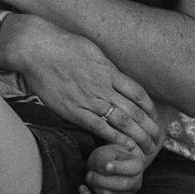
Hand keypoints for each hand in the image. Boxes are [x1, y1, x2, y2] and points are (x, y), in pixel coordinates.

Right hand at [14, 17, 163, 153]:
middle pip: (135, 110)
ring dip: (138, 136)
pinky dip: (116, 138)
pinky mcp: (74, 110)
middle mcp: (104, 87)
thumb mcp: (91, 50)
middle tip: (157, 140)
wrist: (37, 48)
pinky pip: (100, 127)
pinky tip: (127, 147)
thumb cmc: (61, 44)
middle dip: (150, 127)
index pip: (138, 93)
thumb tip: (112, 72)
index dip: (149, 107)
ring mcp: (90, 99)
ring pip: (123, 121)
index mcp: (109, 71)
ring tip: (148, 148)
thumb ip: (103, 65)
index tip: (154, 117)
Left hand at [79, 138, 160, 193]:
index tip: (106, 165)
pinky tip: (82, 188)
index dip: (118, 168)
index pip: (132, 169)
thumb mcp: (107, 151)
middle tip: (89, 173)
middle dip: (100, 179)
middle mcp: (135, 183)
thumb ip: (106, 158)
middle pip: (120, 185)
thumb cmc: (108, 155)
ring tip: (89, 176)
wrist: (107, 163)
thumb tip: (103, 171)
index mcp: (137, 166)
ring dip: (94, 186)